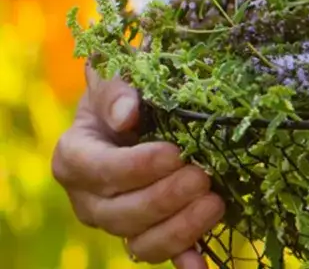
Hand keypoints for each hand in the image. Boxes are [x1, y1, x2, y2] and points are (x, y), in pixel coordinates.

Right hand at [52, 65, 224, 267]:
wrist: (140, 112)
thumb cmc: (128, 90)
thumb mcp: (118, 77)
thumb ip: (117, 90)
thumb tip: (127, 113)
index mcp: (75, 157)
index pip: (98, 171)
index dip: (135, 167)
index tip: (174, 153)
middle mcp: (90, 198)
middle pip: (120, 213)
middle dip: (164, 198)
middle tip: (201, 176)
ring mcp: (119, 221)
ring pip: (141, 240)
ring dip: (179, 228)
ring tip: (214, 203)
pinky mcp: (150, 233)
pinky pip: (164, 253)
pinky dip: (185, 260)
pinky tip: (203, 266)